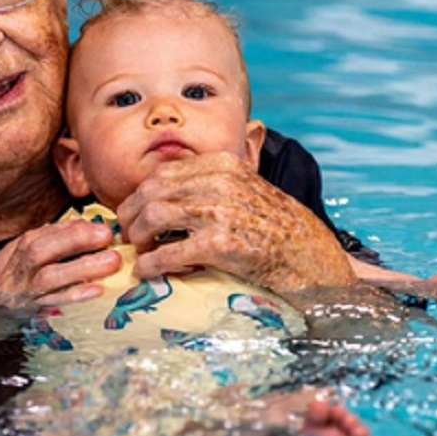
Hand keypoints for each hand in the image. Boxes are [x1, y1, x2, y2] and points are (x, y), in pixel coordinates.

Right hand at [0, 219, 120, 307]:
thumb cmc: (18, 271)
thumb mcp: (31, 248)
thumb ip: (58, 235)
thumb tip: (89, 224)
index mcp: (24, 246)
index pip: (47, 233)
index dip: (76, 229)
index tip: (104, 228)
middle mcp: (23, 266)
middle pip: (43, 250)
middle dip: (75, 240)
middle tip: (108, 237)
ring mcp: (27, 289)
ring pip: (50, 278)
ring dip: (81, 268)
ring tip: (111, 262)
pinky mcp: (35, 310)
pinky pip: (55, 303)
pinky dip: (75, 295)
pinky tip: (96, 290)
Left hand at [115, 152, 355, 292]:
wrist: (308, 255)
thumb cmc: (274, 226)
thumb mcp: (244, 188)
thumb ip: (209, 183)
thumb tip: (164, 193)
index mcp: (221, 164)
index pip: (162, 173)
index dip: (138, 194)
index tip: (132, 211)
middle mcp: (219, 182)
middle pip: (151, 192)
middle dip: (131, 214)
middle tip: (128, 233)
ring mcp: (219, 212)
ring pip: (154, 216)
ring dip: (138, 235)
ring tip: (138, 250)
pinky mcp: (220, 245)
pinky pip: (169, 251)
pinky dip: (151, 263)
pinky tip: (146, 271)